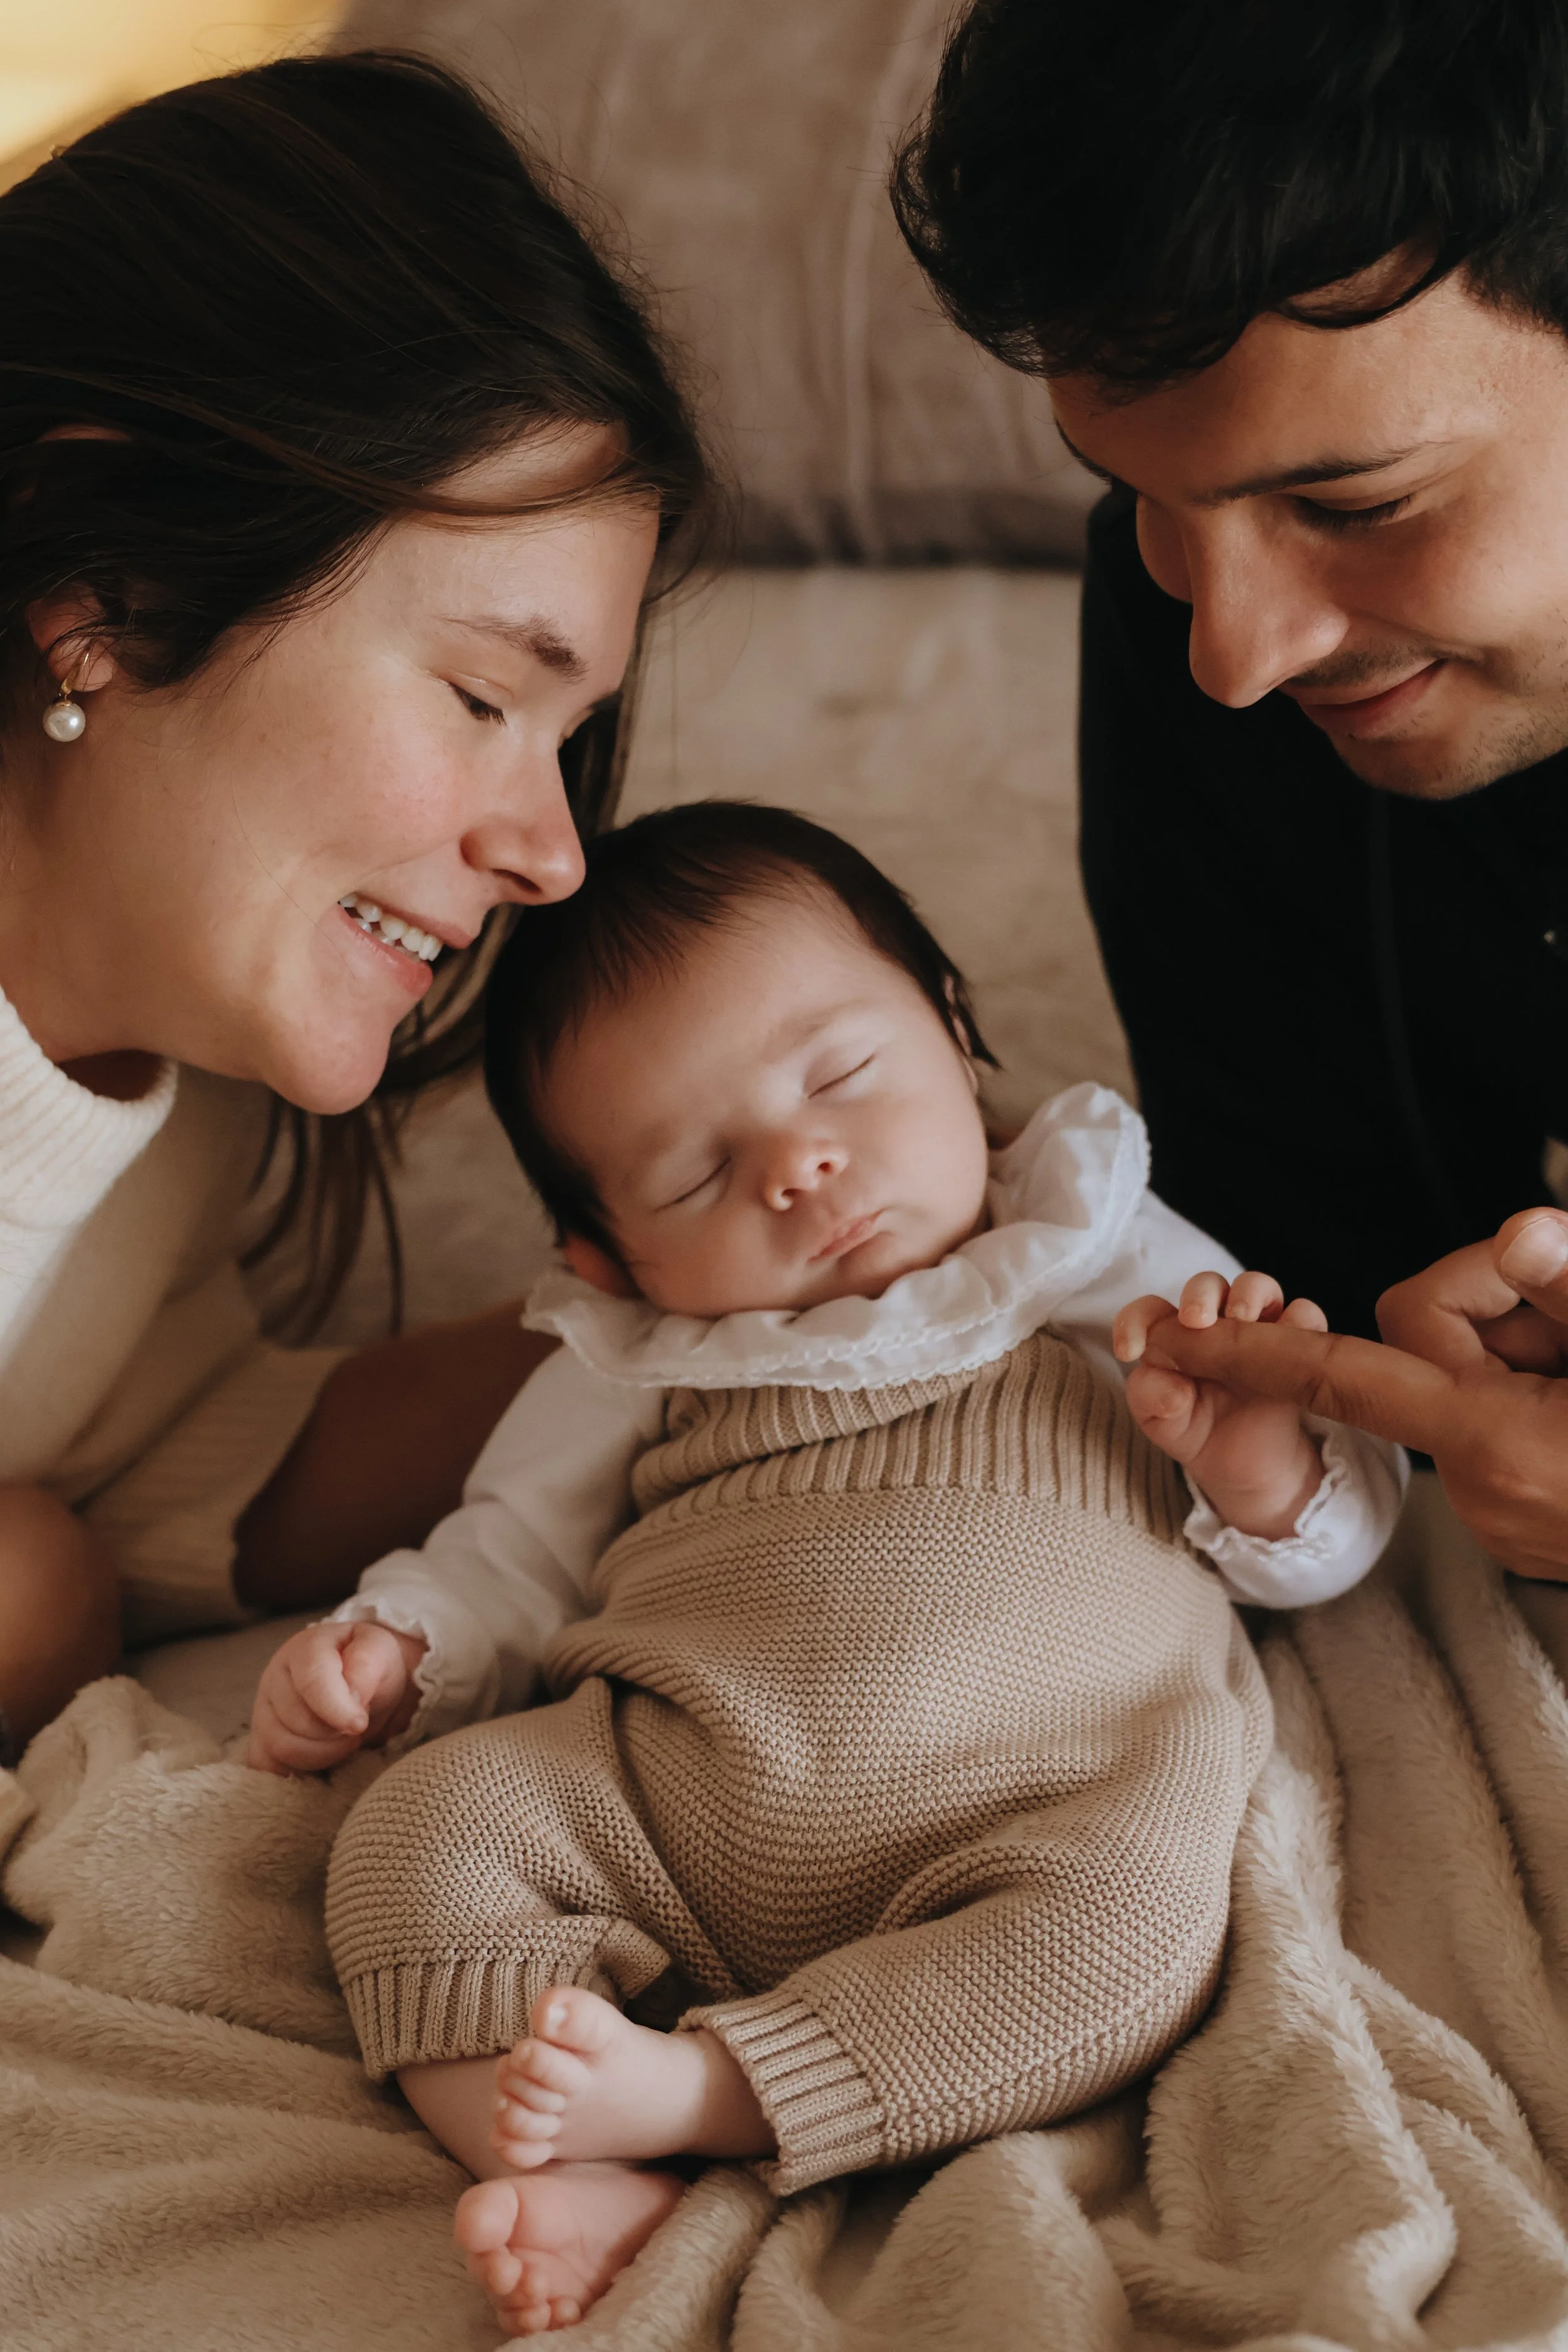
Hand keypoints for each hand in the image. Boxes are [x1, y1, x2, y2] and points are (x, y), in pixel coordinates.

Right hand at [246, 1618, 426, 1775]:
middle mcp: (275, 1676)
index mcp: (305, 1649)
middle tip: (358, 1728)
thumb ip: (366, 1665)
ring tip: (343, 1744)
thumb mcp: (380, 1652)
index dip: (337, 1709)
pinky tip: (320, 1763)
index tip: (360, 1724)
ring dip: (321, 1755)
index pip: (311, 1681)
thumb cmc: (370, 1665)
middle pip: (297, 1720)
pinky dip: (295, 1771)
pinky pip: (265, 1766)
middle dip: (335, 1733)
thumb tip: (353, 1696)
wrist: (363, 1681)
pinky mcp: (260, 1739)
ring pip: (280, 1746)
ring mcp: (263, 1709)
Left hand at [1115, 1269, 1327, 1538]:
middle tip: (1196, 1319)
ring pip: (1258, 1288)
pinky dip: (1297, 1318)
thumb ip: (1151, 1398)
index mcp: (1172, 1336)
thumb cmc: (1196, 1431)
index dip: (1135, 1322)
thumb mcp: (1163, 1422)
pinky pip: (1304, 1315)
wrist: (1246, 1466)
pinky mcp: (1296, 1344)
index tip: (1130, 1351)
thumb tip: (1173, 1387)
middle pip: (1208, 1286)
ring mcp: (1257, 1330)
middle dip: (1200, 1295)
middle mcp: (1215, 1324)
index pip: (1149, 1312)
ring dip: (1250, 1295)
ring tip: (1242, 1321)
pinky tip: (1287, 1341)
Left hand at [1135, 1208, 1567, 1578]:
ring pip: (1471, 1389)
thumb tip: (1521, 1230)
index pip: (1339, 1376)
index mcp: (1492, 1441)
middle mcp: (1482, 1491)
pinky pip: (1501, 1431)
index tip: (1175, 1338)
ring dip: (1526, 1354)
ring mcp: (1505, 1521)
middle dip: (1491, 1310)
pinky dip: (1536, 1397)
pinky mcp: (1530, 1532)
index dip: (1252, 1350)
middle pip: (1430, 1352)